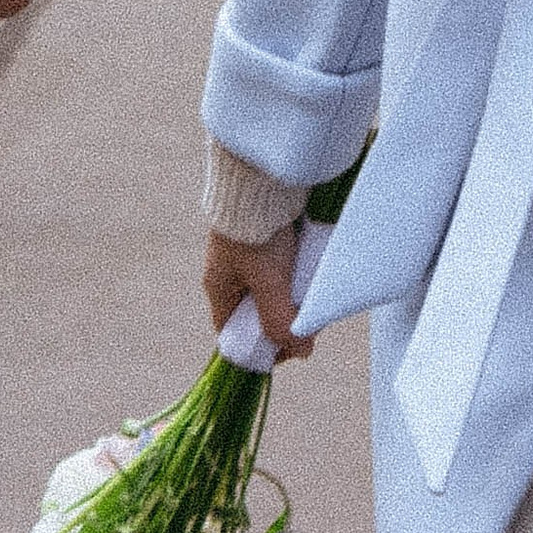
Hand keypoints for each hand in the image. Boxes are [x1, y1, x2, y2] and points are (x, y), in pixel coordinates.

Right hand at [205, 222, 312, 360]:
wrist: (259, 181)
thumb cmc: (257, 234)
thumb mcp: (269, 284)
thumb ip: (280, 320)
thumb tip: (300, 351)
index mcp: (219, 287)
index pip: (233, 331)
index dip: (259, 346)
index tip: (289, 347)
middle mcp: (229, 273)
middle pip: (257, 311)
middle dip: (284, 318)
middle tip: (309, 319)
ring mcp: (247, 254)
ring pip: (272, 288)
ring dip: (293, 294)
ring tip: (312, 291)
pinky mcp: (264, 238)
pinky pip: (281, 266)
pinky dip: (296, 272)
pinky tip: (310, 268)